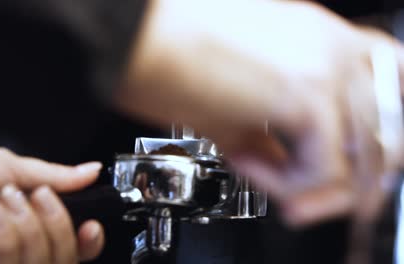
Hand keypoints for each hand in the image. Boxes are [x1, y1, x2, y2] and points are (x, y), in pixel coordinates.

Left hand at [0, 140, 104, 262]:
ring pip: (41, 262)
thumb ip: (54, 175)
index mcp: (26, 218)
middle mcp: (15, 243)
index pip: (69, 243)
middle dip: (55, 223)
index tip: (89, 226)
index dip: (84, 239)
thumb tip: (90, 172)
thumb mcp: (8, 167)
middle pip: (63, 255)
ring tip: (2, 205)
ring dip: (27, 228)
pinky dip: (8, 240)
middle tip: (37, 198)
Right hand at [117, 0, 403, 225]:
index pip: (391, 90)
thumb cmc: (172, 58)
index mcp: (321, 40)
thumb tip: (287, 170)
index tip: (345, 176)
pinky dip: (283, 184)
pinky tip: (242, 161)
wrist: (138, 40)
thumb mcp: (238, 102)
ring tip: (266, 183)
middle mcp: (333, 48)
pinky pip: (325, 170)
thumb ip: (275, 137)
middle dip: (350, 185)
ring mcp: (328, 67)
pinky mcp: (308, 95)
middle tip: (301, 201)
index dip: (373, 142)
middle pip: (388, 135)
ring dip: (314, 190)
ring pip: (367, 159)